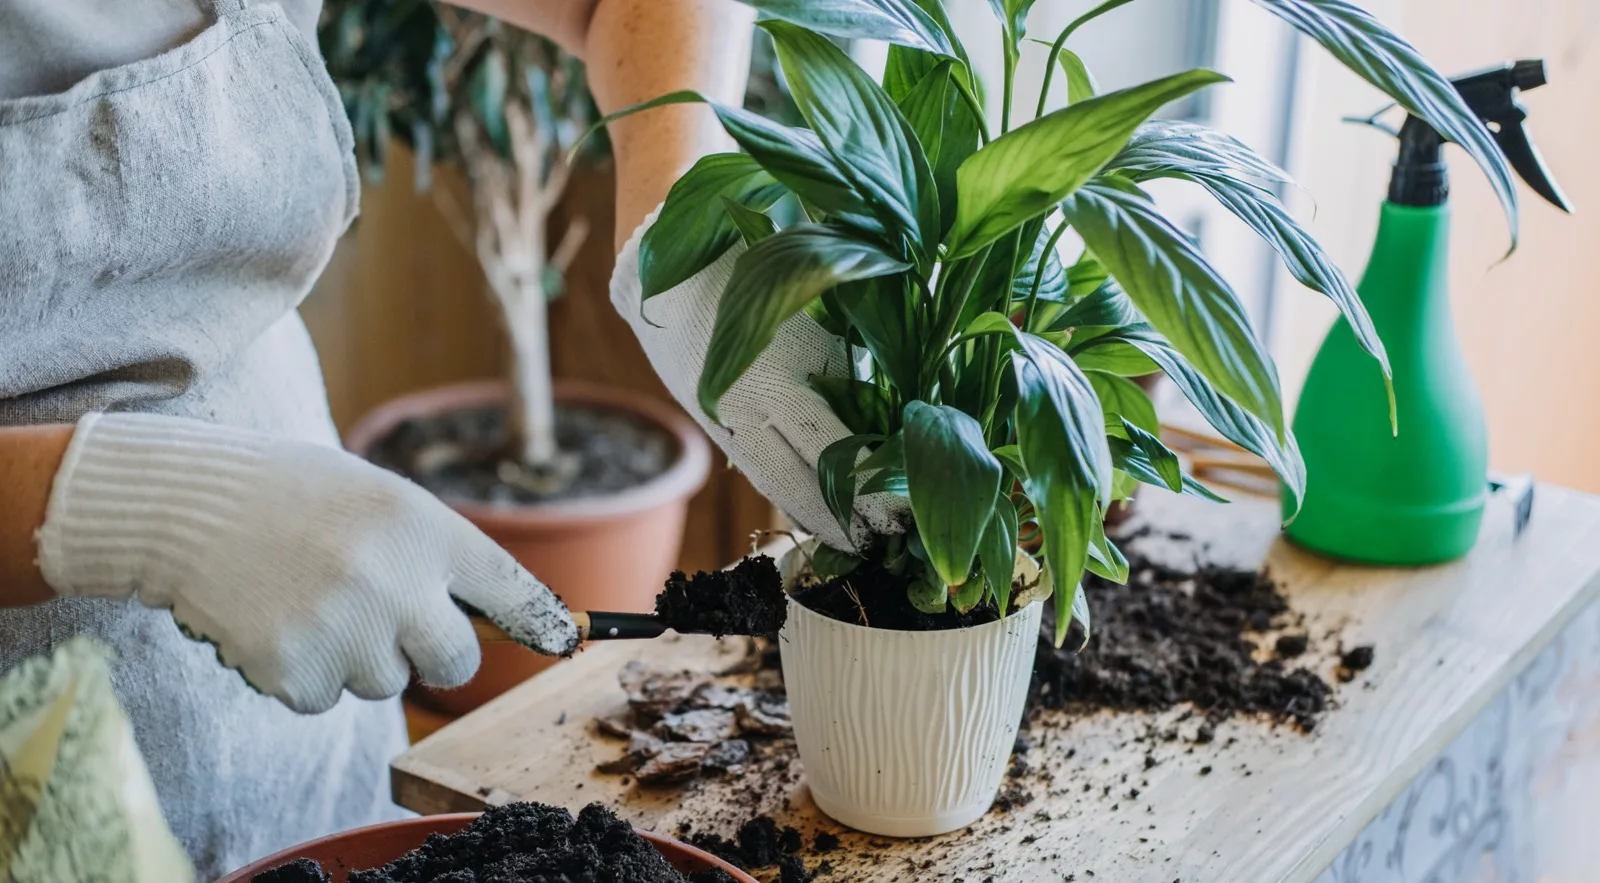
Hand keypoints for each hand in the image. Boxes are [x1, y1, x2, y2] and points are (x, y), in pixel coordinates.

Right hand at [35, 413, 578, 713]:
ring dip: (356, 656)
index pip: (509, 587)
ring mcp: (346, 629)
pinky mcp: (295, 669)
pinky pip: (324, 698)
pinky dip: (303, 673)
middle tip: (385, 618)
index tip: (562, 640)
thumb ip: (435, 553)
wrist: (187, 505)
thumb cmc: (293, 496)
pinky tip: (276, 620)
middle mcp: (396, 580)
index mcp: (423, 526)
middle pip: (454, 661)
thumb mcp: (380, 498)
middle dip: (432, 653)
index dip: (541, 621)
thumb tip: (495, 619)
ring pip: (384, 681)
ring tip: (310, 598)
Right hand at [611, 210, 909, 551]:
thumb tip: (904, 400)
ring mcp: (726, 416)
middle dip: (847, 520)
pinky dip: (784, 493)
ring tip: (854, 541)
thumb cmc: (760, 261)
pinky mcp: (712, 419)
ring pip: (775, 483)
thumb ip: (855, 354)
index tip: (905, 516)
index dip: (870, 491)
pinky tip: (811, 512)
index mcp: (781, 371)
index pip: (835, 450)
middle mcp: (750, 404)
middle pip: (805, 482)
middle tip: (888, 546)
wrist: (667, 255)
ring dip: (815, 516)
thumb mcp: (817, 300)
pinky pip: (754, 468)